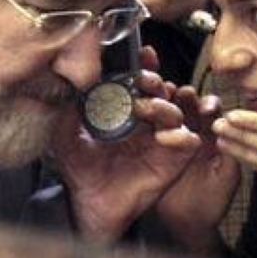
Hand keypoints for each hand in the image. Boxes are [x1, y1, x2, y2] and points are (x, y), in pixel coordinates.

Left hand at [51, 56, 201, 242]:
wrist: (88, 203)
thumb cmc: (80, 169)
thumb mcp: (68, 131)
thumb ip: (73, 105)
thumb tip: (76, 77)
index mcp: (126, 113)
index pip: (141, 83)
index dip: (145, 66)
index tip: (142, 55)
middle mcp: (146, 124)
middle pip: (163, 92)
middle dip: (156, 80)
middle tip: (143, 79)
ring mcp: (161, 142)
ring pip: (177, 112)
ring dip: (164, 105)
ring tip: (145, 107)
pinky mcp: (172, 162)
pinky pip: (188, 142)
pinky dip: (180, 135)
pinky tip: (161, 136)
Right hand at [155, 86, 238, 252]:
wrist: (188, 224)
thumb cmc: (212, 203)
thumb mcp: (228, 178)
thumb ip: (231, 154)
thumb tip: (228, 127)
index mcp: (213, 136)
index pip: (212, 112)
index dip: (209, 105)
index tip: (207, 107)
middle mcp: (193, 132)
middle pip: (189, 106)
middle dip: (186, 98)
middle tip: (183, 94)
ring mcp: (172, 139)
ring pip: (168, 113)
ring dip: (167, 104)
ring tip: (164, 101)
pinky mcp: (152, 148)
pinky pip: (150, 130)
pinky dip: (148, 120)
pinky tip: (145, 115)